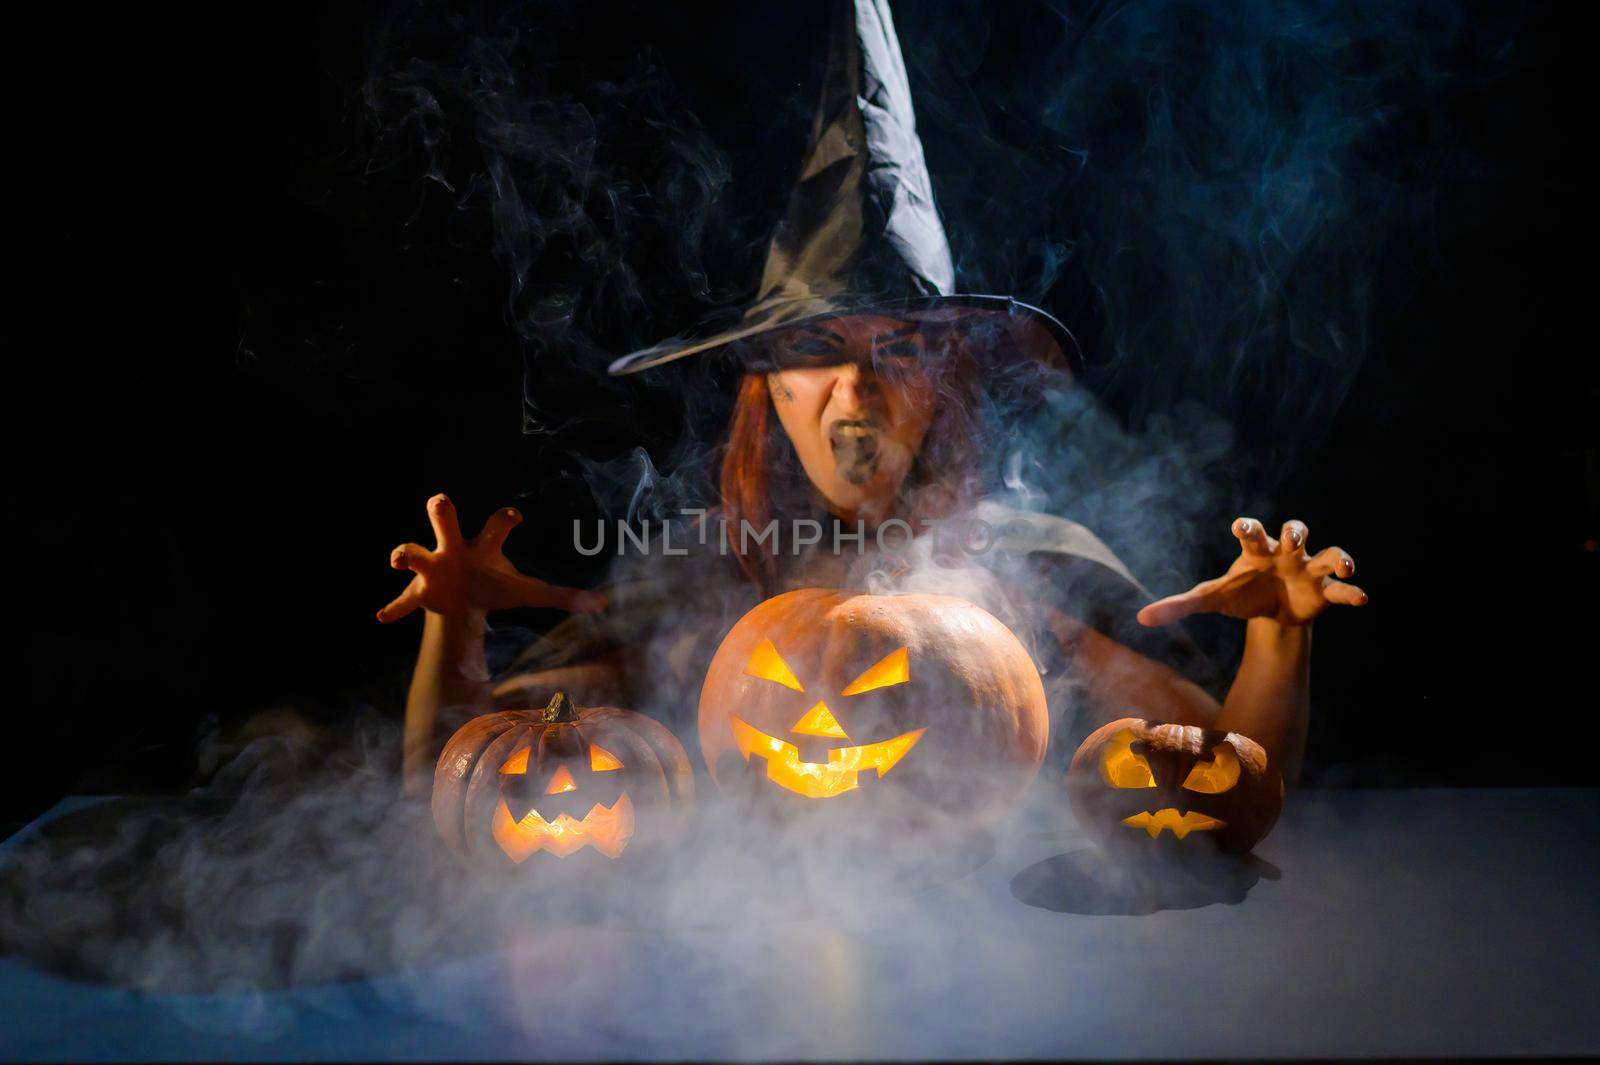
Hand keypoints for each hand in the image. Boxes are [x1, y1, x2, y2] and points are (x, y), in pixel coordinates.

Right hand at [377, 494, 607, 621]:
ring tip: (399, 558)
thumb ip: (562, 597)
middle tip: (440, 499)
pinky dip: (395, 607)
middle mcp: (455, 548)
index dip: (504, 519)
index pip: (496, 525)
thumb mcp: (527, 592)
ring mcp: (433, 567)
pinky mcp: (418, 593)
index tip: (515, 514)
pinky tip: (382, 616)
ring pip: (415, 552)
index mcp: (484, 545)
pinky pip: (404, 599)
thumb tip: (605, 606)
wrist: (462, 599)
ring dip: (406, 553)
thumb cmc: (495, 586)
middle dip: (441, 511)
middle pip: (446, 521)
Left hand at [1136, 517, 1366, 628]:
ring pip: (1328, 553)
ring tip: (1342, 566)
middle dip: (1296, 532)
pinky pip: (1342, 589)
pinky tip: (1361, 597)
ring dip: (1337, 556)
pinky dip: (1352, 591)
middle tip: (1292, 541)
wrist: (1272, 611)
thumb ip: (1178, 606)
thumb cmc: (1240, 594)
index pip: (1253, 532)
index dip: (1249, 527)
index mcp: (1256, 551)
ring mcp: (1309, 569)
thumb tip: (1140, 619)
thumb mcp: (1210, 599)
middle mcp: (1286, 553)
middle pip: (1296, 530)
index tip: (1242, 526)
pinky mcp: (1325, 591)